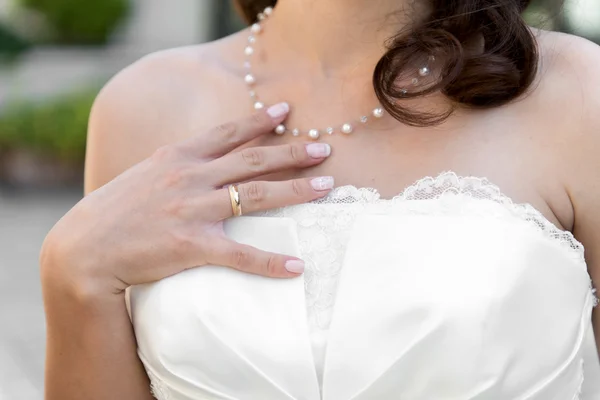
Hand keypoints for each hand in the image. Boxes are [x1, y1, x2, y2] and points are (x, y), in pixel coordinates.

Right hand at [41, 102, 332, 295]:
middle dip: (292, 153)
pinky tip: (296, 266)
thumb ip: (178, 165)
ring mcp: (192, 210)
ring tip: (327, 188)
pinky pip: (241, 253)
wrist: (84, 248)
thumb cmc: (114, 211)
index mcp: (177, 157)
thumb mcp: (145, 175)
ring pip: (256, 197)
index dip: (259, 121)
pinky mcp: (192, 246)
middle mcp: (189, 177)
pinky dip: (270, 261)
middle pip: (252, 160)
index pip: (227, 133)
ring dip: (296, 191)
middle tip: (324, 149)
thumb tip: (208, 160)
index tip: (287, 112)